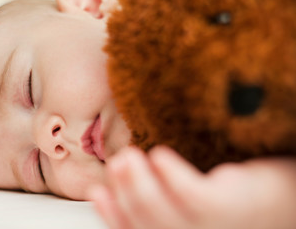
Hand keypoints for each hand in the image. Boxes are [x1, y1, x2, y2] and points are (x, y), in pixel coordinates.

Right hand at [88, 146, 295, 228]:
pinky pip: (188, 193)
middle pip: (143, 220)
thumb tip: (129, 186)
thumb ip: (164, 201)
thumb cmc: (236, 200)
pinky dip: (168, 173)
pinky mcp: (226, 207)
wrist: (285, 197)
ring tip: (130, 156)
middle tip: (117, 162)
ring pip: (157, 209)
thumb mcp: (193, 208)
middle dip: (123, 190)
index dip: (111, 215)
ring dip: (136, 180)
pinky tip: (159, 155)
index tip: (97, 192)